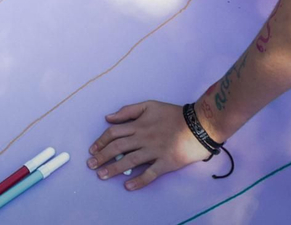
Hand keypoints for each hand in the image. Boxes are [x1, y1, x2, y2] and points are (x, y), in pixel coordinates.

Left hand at [88, 101, 209, 190]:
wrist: (199, 125)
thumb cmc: (174, 114)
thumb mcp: (150, 106)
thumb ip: (128, 111)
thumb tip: (108, 118)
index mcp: (138, 125)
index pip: (114, 133)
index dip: (101, 141)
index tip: (92, 150)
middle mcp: (143, 138)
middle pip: (118, 147)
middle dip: (102, 156)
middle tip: (91, 165)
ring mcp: (155, 151)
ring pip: (130, 160)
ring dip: (114, 169)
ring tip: (102, 176)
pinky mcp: (166, 163)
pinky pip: (151, 173)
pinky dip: (139, 180)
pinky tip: (128, 186)